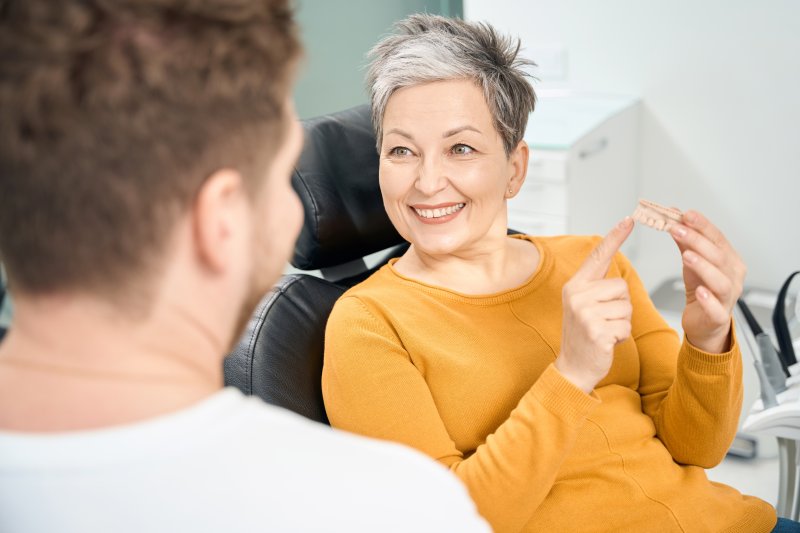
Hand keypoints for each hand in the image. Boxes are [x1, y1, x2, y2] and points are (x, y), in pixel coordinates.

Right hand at [555, 217, 633, 393]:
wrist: (573, 367)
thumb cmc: (585, 335)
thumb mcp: (585, 306)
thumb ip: (597, 288)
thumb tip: (615, 276)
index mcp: (575, 286)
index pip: (598, 256)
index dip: (615, 237)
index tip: (629, 219)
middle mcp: (577, 295)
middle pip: (621, 286)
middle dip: (621, 306)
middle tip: (603, 320)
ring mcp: (585, 313)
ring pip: (626, 307)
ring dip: (622, 322)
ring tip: (604, 331)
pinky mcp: (596, 330)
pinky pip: (626, 326)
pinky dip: (621, 337)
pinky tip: (606, 343)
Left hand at [670, 210, 745, 352]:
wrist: (704, 322)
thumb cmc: (701, 288)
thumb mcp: (691, 261)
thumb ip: (684, 240)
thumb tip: (673, 214)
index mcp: (729, 260)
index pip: (718, 238)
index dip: (703, 225)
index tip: (686, 214)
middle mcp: (733, 277)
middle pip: (718, 256)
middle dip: (698, 241)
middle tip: (678, 229)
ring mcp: (728, 297)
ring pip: (721, 281)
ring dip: (704, 266)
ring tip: (686, 256)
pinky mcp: (718, 317)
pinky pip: (717, 309)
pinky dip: (709, 300)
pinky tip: (699, 291)